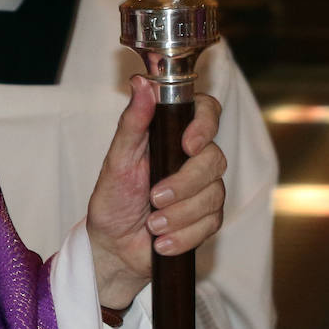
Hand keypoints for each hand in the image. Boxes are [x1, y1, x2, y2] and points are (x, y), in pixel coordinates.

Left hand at [85, 75, 225, 310]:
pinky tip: (161, 241)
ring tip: (152, 224)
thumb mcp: (117, 160)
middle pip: (215, 158)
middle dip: (184, 184)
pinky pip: (211, 224)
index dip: (205, 125)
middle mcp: (192, 158)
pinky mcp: (207, 218)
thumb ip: (132, 123)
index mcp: (171, 136)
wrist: (114, 246)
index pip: (206, 112)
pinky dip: (183, 236)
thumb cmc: (113, 199)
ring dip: (180, 214)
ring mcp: (203, 189)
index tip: (188, 144)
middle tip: (155, 198)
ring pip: (214, 194)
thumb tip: (141, 83)